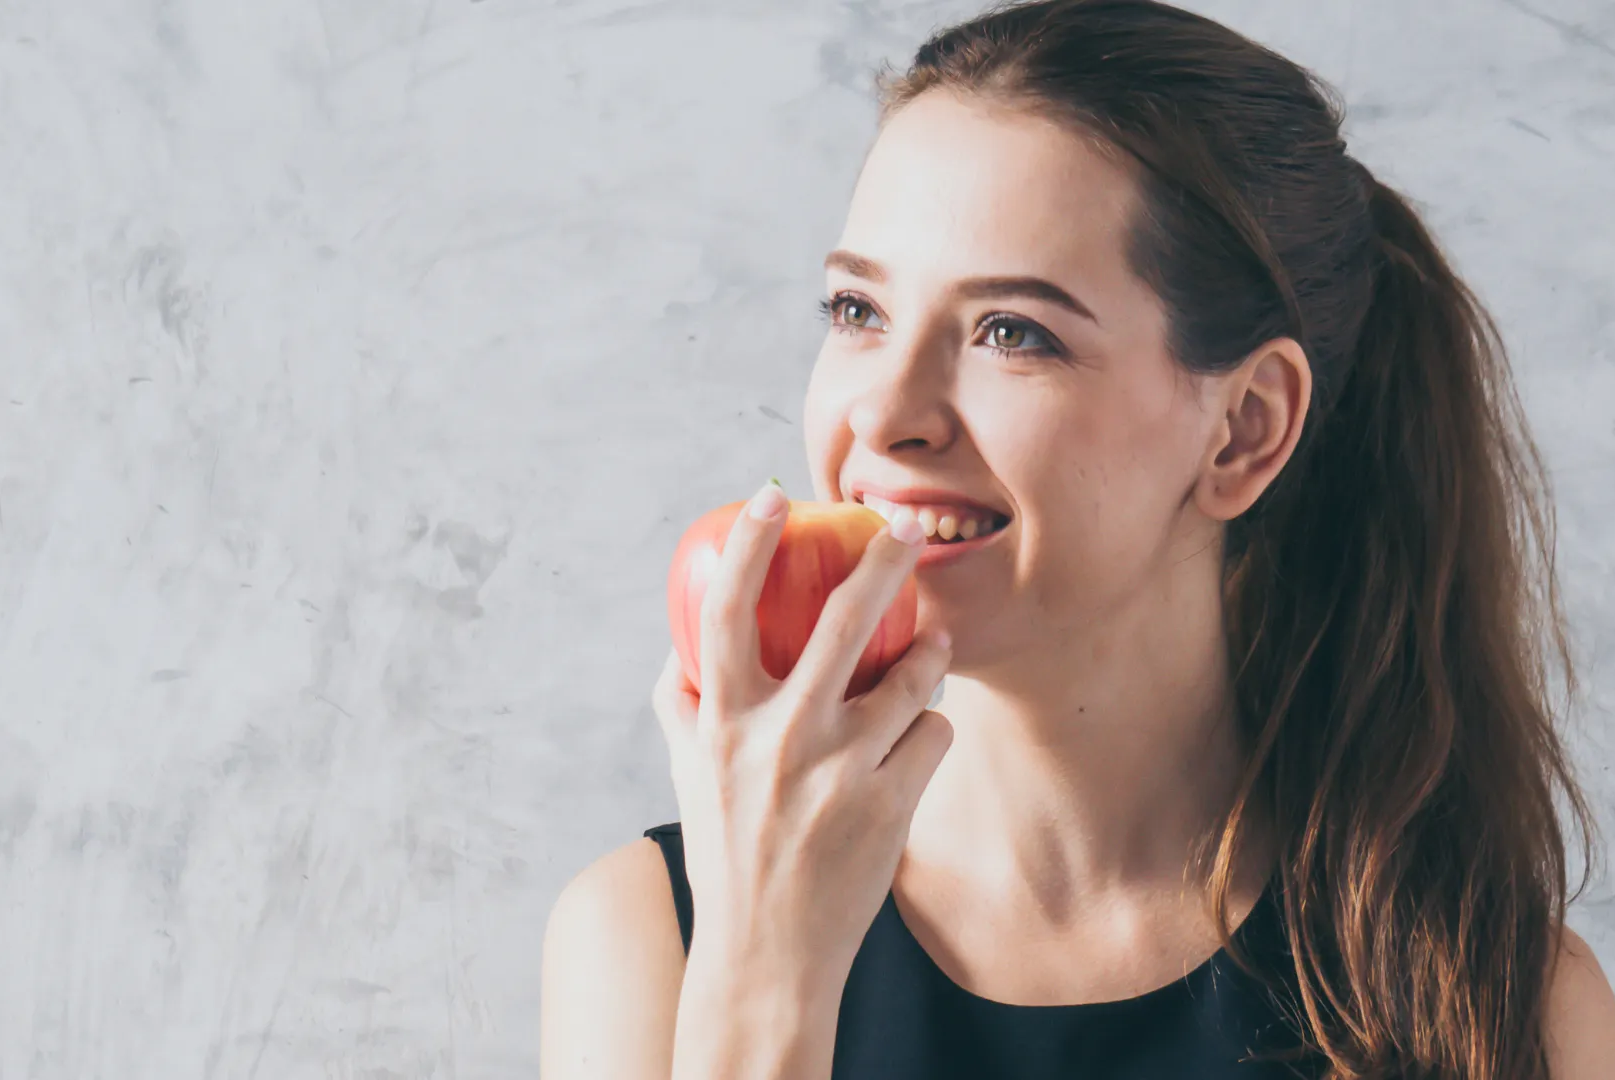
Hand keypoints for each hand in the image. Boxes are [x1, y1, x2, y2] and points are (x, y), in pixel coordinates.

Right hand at [653, 481, 954, 994]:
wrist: (766, 956)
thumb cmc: (724, 855)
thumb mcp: (686, 777)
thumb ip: (682, 707)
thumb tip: (680, 645)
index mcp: (722, 725)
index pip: (725, 613)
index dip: (746, 546)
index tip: (769, 497)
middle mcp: (779, 741)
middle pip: (840, 623)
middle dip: (882, 561)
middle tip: (907, 524)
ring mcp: (840, 773)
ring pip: (912, 678)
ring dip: (929, 655)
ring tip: (931, 648)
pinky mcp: (892, 806)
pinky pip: (934, 736)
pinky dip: (929, 732)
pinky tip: (915, 748)